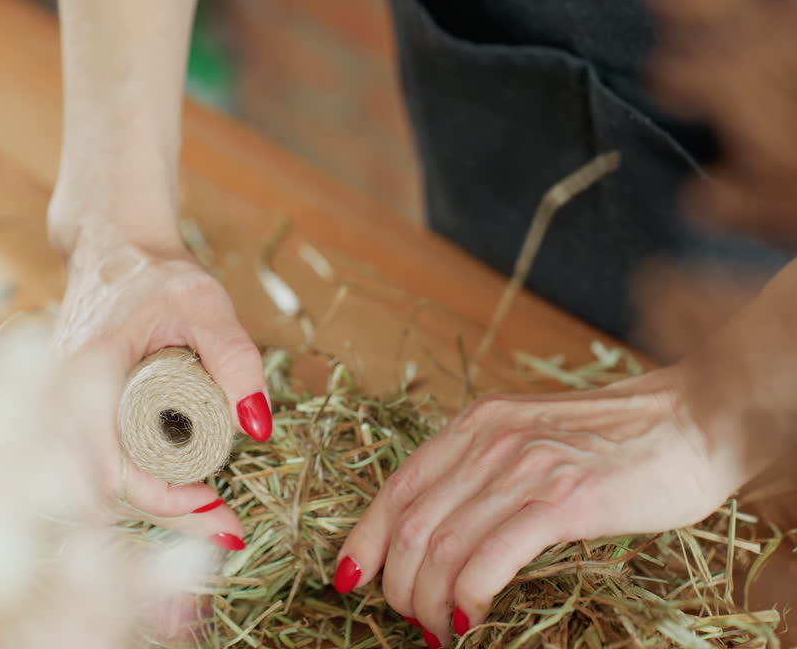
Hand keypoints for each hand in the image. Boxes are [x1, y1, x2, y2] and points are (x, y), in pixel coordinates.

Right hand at [54, 220, 270, 548]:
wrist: (111, 246)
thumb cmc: (156, 273)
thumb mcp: (206, 304)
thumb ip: (235, 357)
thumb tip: (257, 425)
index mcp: (87, 375)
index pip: (111, 472)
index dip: (164, 504)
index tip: (217, 509)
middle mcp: (57, 401)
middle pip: (97, 495)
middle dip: (160, 517)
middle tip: (221, 522)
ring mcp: (52, 411)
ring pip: (87, 491)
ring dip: (144, 509)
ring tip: (203, 507)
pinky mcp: (61, 417)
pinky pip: (85, 473)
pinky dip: (126, 493)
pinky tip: (170, 492)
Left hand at [333, 367, 741, 646]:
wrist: (696, 420)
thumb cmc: (617, 437)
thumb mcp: (531, 435)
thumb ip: (485, 466)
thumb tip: (439, 525)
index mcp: (475, 423)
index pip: (397, 485)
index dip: (365, 537)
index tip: (351, 575)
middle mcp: (489, 440)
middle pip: (410, 524)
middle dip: (397, 583)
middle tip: (409, 618)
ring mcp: (524, 468)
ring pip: (440, 545)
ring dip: (427, 600)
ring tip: (435, 629)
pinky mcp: (562, 500)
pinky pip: (490, 557)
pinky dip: (467, 595)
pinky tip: (469, 618)